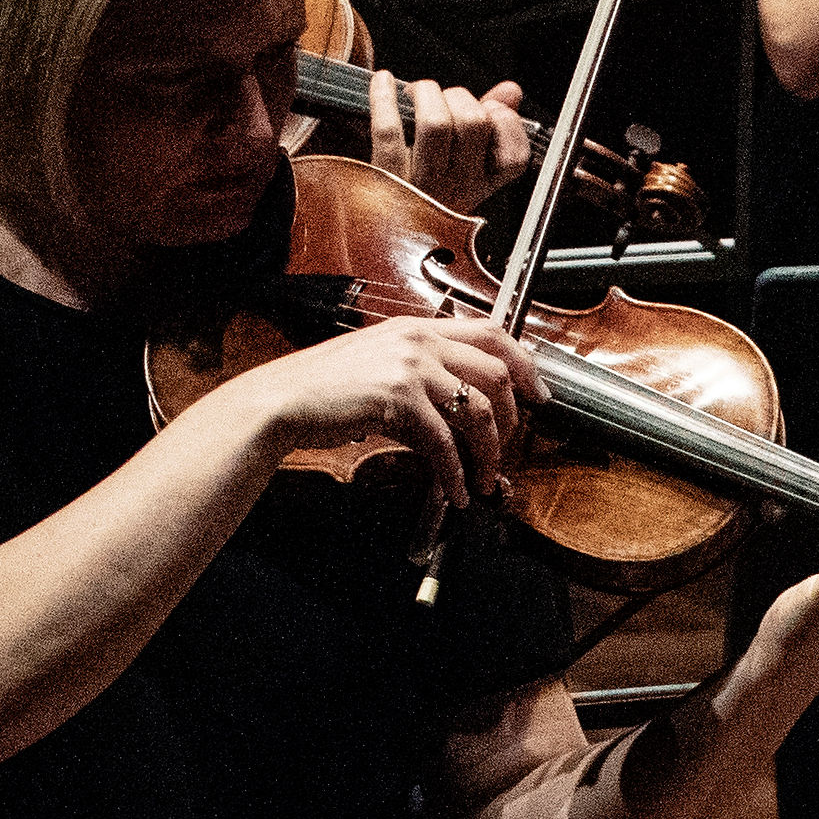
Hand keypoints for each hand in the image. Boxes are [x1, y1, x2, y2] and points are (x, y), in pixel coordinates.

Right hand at [236, 317, 546, 510]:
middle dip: (513, 415)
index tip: (537, 391)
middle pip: (496, 372)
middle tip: (513, 443)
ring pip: (478, 411)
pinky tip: (455, 490)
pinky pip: (444, 442)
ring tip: (486, 477)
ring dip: (489, 451)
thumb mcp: (379, 361)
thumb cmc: (323, 387)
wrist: (281, 400)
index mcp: (418, 328)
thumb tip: (460, 401)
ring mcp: (411, 368)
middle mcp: (420, 341)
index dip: (524, 363)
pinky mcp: (399, 400)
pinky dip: (455, 472)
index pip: (492, 333)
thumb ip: (422, 369)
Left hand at [367, 71, 534, 211]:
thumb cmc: (427, 198)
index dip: (506, 121)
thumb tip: (511, 91)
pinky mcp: (386, 176)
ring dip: (428, 94)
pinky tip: (383, 81)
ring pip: (436, 124)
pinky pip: (388, 131)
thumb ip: (495, 127)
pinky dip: (384, 98)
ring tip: (418, 92)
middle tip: (443, 96)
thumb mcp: (468, 168)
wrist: (382, 237)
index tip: (491, 108)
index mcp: (483, 186)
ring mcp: (422, 183)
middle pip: (473, 124)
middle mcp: (457, 187)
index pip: (514, 155)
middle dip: (460, 95)